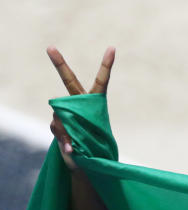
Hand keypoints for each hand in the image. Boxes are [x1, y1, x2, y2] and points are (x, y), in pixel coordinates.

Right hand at [47, 46, 114, 169]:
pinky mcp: (56, 124)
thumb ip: (81, 135)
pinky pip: (59, 129)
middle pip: (68, 80)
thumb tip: (67, 142)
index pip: (101, 80)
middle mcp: (77, 102)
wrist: (84, 159)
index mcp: (95, 101)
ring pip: (64, 115)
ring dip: (72, 133)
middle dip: (59, 64)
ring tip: (81, 144)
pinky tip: (72, 149)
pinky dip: (66, 141)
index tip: (112, 48)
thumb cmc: (95, 146)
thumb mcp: (95, 139)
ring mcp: (64, 112)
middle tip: (49, 47)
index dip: (107, 65)